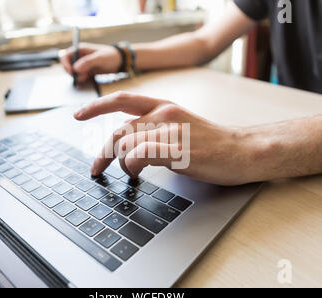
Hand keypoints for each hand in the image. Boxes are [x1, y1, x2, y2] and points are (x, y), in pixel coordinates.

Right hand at [62, 43, 121, 83]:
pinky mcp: (86, 71)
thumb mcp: (100, 58)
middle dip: (71, 72)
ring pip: (73, 72)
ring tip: (86, 76)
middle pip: (67, 65)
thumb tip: (75, 68)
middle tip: (80, 76)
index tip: (72, 72)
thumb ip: (88, 62)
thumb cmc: (110, 56)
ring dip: (77, 76)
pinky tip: (88, 77)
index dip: (65, 64)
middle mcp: (79, 56)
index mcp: (80, 50)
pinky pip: (79, 76)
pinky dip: (81, 79)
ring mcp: (82, 64)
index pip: (65, 56)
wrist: (119, 61)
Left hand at [74, 92, 260, 185]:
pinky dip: (132, 166)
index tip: (79, 114)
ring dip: (122, 164)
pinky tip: (139, 173)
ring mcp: (170, 131)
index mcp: (163, 106)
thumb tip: (128, 143)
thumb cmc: (211, 142)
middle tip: (96, 168)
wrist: (242, 150)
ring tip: (132, 173)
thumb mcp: (179, 125)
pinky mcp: (177, 150)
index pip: (123, 99)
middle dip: (102, 153)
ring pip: (125, 145)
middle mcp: (164, 114)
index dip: (97, 106)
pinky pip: (139, 154)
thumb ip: (154, 128)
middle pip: (118, 131)